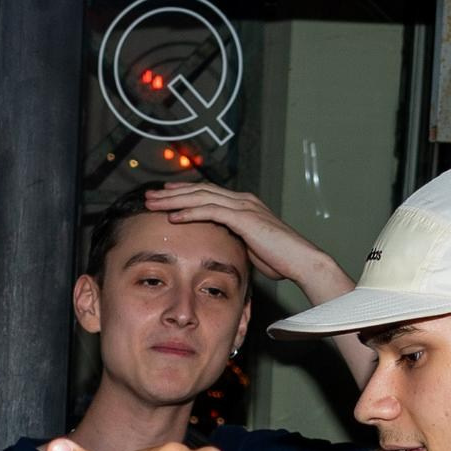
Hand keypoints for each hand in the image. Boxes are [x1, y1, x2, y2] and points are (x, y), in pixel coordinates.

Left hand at [138, 181, 350, 303]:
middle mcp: (242, 200)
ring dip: (174, 200)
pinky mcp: (244, 218)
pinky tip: (173, 217)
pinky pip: (211, 211)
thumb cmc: (281, 259)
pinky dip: (190, 212)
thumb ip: (236, 240)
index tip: (163, 198)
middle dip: (172, 192)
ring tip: (153, 203)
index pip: (207, 194)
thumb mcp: (252, 246)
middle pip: (200, 190)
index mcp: (243, 205)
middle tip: (149, 195)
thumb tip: (222, 245)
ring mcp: (244, 206)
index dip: (183, 194)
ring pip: (201, 197)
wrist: (302, 261)